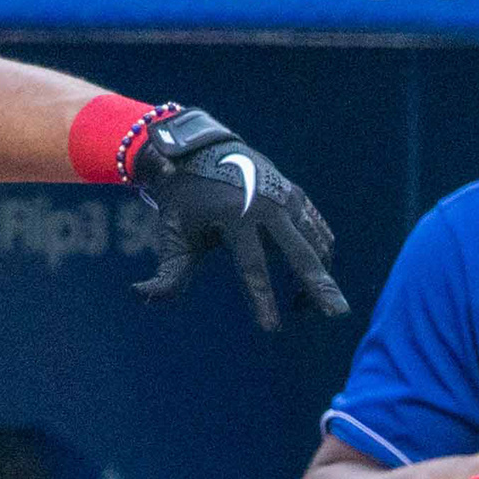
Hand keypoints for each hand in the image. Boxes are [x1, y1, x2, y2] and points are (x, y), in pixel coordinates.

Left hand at [127, 107, 347, 329]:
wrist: (202, 148)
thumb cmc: (183, 200)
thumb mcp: (173, 235)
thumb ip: (166, 273)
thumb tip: (141, 296)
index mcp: (235, 216)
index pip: (252, 267)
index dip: (262, 300)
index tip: (272, 329)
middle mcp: (266, 204)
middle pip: (299, 253)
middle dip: (318, 285)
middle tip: (337, 313)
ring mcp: (285, 197)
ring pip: (315, 243)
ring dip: (318, 276)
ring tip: (306, 307)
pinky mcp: (295, 195)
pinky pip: (317, 229)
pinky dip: (320, 254)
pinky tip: (313, 276)